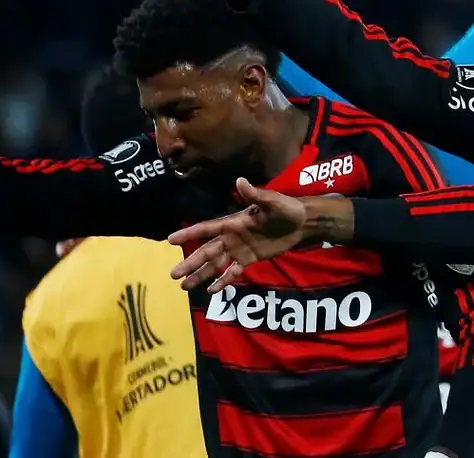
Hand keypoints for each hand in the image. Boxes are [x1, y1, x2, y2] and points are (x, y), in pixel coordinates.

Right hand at [167, 178, 306, 292]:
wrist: (303, 224)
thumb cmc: (286, 209)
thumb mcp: (272, 201)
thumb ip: (255, 195)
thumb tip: (240, 181)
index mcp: (233, 222)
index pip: (207, 229)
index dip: (189, 233)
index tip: (171, 240)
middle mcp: (232, 237)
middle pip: (206, 251)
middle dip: (190, 262)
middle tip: (173, 274)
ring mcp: (239, 249)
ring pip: (215, 264)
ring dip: (201, 274)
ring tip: (184, 286)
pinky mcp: (250, 259)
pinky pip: (233, 271)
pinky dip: (222, 281)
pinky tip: (211, 291)